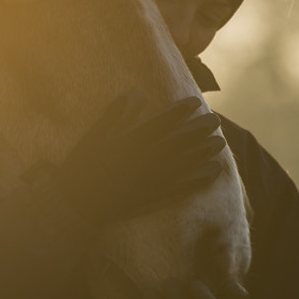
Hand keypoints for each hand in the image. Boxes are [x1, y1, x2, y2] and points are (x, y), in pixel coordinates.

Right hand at [42, 93, 225, 224]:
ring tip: (220, 142)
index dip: (181, 111)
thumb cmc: (84, 165)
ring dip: (205, 152)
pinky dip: (200, 178)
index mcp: (132, 141)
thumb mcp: (96, 134)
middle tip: (216, 120)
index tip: (196, 102)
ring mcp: (153, 180)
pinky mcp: (156, 198)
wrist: (77, 205)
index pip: (163, 122)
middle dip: (200, 130)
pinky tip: (213, 172)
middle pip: (180, 141)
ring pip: (187, 163)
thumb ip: (117, 113)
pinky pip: (183, 187)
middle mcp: (147, 160)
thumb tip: (137, 93)